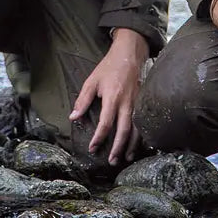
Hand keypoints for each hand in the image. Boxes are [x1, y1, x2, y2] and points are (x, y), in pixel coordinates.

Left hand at [70, 28, 149, 164]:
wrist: (129, 55)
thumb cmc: (108, 68)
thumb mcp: (91, 81)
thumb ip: (82, 100)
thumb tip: (73, 118)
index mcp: (112, 98)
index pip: (106, 124)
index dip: (99, 138)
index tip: (93, 148)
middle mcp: (127, 104)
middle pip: (124, 131)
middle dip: (117, 148)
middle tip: (111, 161)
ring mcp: (138, 104)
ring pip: (137, 130)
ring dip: (132, 146)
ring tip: (125, 158)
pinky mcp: (144, 104)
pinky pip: (144, 124)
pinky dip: (141, 137)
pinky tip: (138, 146)